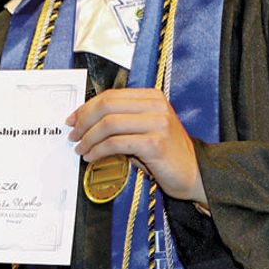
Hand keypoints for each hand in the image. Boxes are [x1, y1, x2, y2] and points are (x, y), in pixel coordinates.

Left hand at [67, 88, 205, 203]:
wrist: (195, 173)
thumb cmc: (166, 154)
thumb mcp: (145, 129)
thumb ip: (122, 120)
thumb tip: (86, 123)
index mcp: (152, 97)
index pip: (110, 95)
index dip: (86, 107)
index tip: (73, 119)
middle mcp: (156, 106)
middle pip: (107, 105)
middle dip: (84, 121)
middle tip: (73, 135)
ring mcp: (157, 123)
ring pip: (109, 124)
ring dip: (89, 138)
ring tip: (81, 149)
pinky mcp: (155, 143)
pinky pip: (117, 143)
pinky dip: (99, 151)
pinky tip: (92, 157)